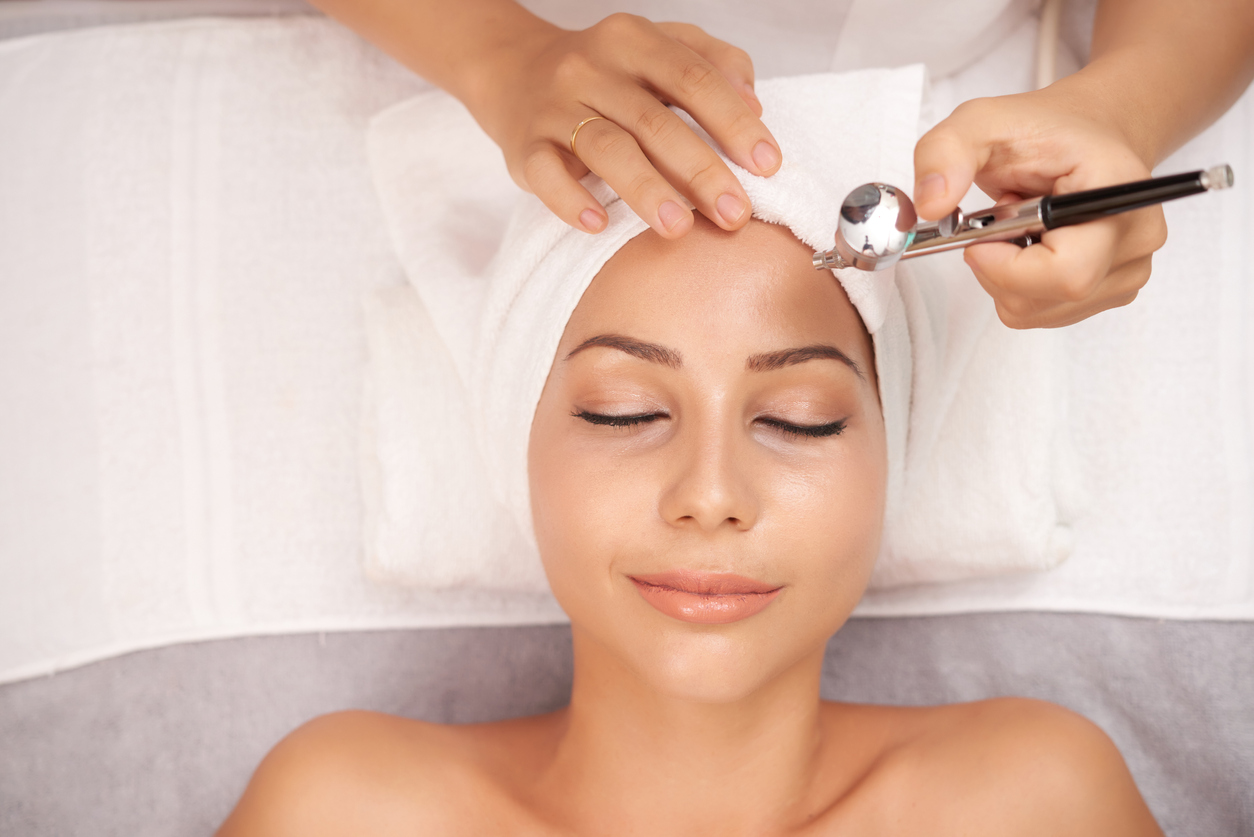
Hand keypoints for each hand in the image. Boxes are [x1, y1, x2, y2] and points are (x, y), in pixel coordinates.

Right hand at [465, 13, 781, 237]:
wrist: (513, 71)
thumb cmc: (604, 72)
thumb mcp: (657, 49)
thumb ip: (712, 63)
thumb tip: (755, 104)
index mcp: (633, 41)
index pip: (692, 78)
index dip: (733, 122)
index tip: (767, 165)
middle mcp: (592, 69)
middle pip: (654, 121)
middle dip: (701, 170)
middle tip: (735, 214)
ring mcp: (554, 107)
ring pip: (605, 148)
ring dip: (645, 189)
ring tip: (679, 228)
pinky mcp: (524, 146)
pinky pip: (545, 174)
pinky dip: (570, 200)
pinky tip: (598, 223)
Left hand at [912, 86, 1167, 328]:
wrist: (1083, 135)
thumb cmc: (1042, 131)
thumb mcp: (980, 122)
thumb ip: (945, 155)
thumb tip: (929, 206)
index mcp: (1120, 193)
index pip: (1068, 271)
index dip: (1009, 267)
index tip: (981, 237)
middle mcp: (1137, 238)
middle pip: (1048, 298)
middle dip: (998, 268)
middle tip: (1000, 220)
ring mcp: (1128, 270)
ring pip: (1035, 312)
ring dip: (1004, 276)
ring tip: (1020, 226)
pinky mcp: (1108, 290)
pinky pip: (1038, 312)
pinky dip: (1016, 285)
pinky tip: (1028, 245)